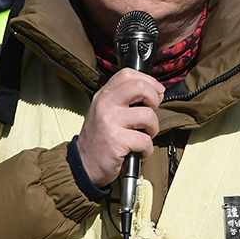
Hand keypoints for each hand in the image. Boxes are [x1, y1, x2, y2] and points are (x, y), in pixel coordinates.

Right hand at [77, 68, 163, 187]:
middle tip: (150, 114)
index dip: (149, 82)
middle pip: (140, 87)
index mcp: (104, 95)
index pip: (128, 74)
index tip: (155, 93)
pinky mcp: (117, 140)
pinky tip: (138, 152)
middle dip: (154, 100)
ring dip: (153, 129)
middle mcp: (105, 104)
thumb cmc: (100, 139)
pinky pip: (145, 140)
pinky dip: (147, 150)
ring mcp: (110, 121)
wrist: (84, 165)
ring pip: (148, 115)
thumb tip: (155, 92)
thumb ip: (124, 99)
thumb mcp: (106, 112)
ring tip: (144, 136)